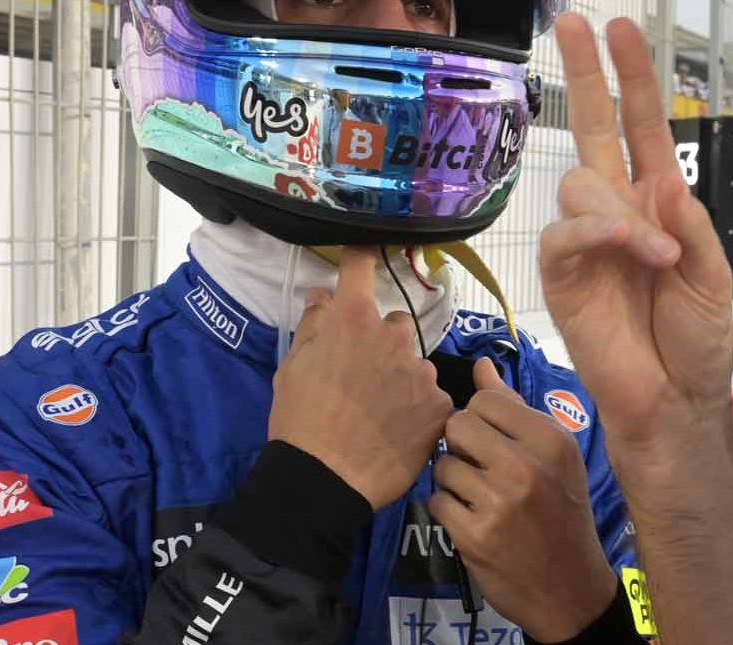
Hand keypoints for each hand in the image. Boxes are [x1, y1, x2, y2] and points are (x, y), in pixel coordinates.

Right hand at [268, 248, 451, 509]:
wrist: (325, 481)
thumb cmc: (300, 422)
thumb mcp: (291, 368)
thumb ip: (313, 324)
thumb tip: (324, 294)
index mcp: (353, 320)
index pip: (362, 265)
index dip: (363, 255)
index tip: (366, 252)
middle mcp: (395, 336)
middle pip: (396, 323)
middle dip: (383, 342)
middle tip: (362, 376)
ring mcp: (422, 371)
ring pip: (415, 363)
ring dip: (402, 378)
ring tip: (378, 412)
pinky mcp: (440, 405)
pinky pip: (431, 396)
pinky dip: (418, 408)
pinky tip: (396, 430)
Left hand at [429, 359, 618, 641]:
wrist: (570, 587)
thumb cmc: (562, 512)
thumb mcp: (553, 456)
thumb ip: (514, 408)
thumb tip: (481, 364)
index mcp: (550, 439)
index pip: (485, 400)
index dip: (479, 419)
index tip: (492, 441)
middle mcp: (526, 466)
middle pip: (457, 426)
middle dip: (462, 446)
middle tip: (481, 468)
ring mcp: (499, 502)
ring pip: (443, 465)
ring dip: (454, 481)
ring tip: (479, 497)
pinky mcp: (475, 534)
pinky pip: (437, 501)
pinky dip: (448, 510)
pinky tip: (472, 520)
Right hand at [539, 15, 732, 455]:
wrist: (673, 400)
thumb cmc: (695, 343)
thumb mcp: (712, 275)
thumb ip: (688, 223)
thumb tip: (660, 182)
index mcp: (656, 203)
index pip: (640, 127)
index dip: (631, 79)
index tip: (621, 29)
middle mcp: (617, 212)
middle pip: (591, 128)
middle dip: (584, 74)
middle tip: (575, 23)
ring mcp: (586, 241)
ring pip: (581, 184)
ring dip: (625, 213)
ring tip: (660, 256)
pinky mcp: (562, 274)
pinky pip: (566, 233)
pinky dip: (603, 234)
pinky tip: (633, 252)